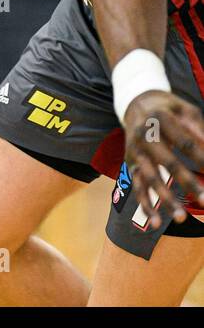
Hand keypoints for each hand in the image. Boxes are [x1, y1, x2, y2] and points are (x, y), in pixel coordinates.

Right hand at [122, 90, 203, 228]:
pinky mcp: (131, 164)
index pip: (185, 142)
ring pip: (150, 179)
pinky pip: (137, 187)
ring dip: (165, 199)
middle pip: (167, 162)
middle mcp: (144, 136)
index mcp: (160, 119)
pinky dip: (145, 205)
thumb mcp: (185, 110)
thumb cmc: (168, 109)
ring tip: (180, 218)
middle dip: (187, 182)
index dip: (202, 157)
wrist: (136, 104)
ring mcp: (135, 151)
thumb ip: (198, 128)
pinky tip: (156, 223)